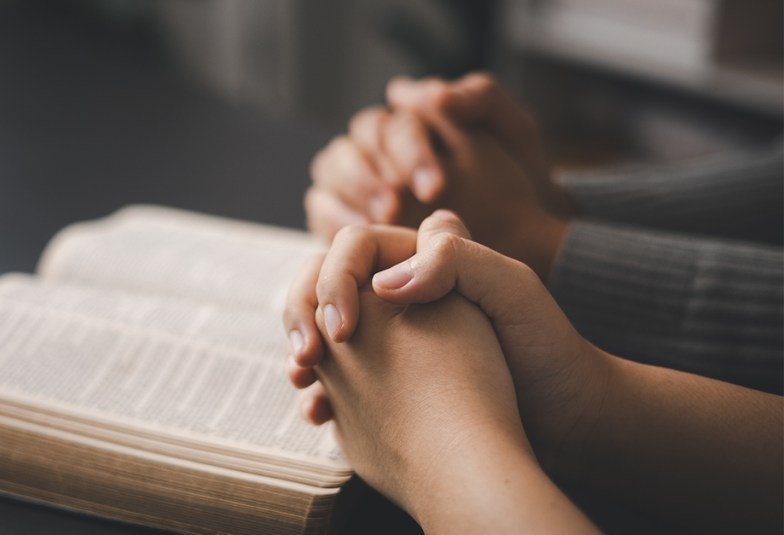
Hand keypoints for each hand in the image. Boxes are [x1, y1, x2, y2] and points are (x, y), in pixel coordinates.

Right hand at [285, 211, 606, 476]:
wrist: (568, 420)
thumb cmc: (549, 349)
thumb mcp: (514, 288)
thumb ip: (453, 261)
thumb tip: (381, 283)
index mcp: (425, 260)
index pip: (354, 247)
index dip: (335, 278)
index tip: (344, 329)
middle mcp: (402, 294)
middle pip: (326, 285)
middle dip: (302, 314)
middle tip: (305, 358)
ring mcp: (393, 340)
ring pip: (326, 332)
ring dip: (304, 352)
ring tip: (303, 383)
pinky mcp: (391, 381)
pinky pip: (341, 377)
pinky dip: (322, 392)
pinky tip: (320, 414)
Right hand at [305, 73, 569, 277]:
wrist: (518, 236)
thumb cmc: (518, 184)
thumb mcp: (515, 133)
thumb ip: (479, 97)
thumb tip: (421, 88)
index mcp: (413, 121)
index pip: (393, 122)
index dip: (409, 151)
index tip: (436, 188)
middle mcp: (378, 146)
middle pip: (354, 143)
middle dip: (373, 174)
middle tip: (397, 208)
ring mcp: (355, 180)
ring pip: (330, 168)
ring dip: (352, 191)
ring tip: (381, 220)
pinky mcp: (340, 214)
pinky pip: (320, 204)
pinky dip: (334, 217)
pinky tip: (363, 235)